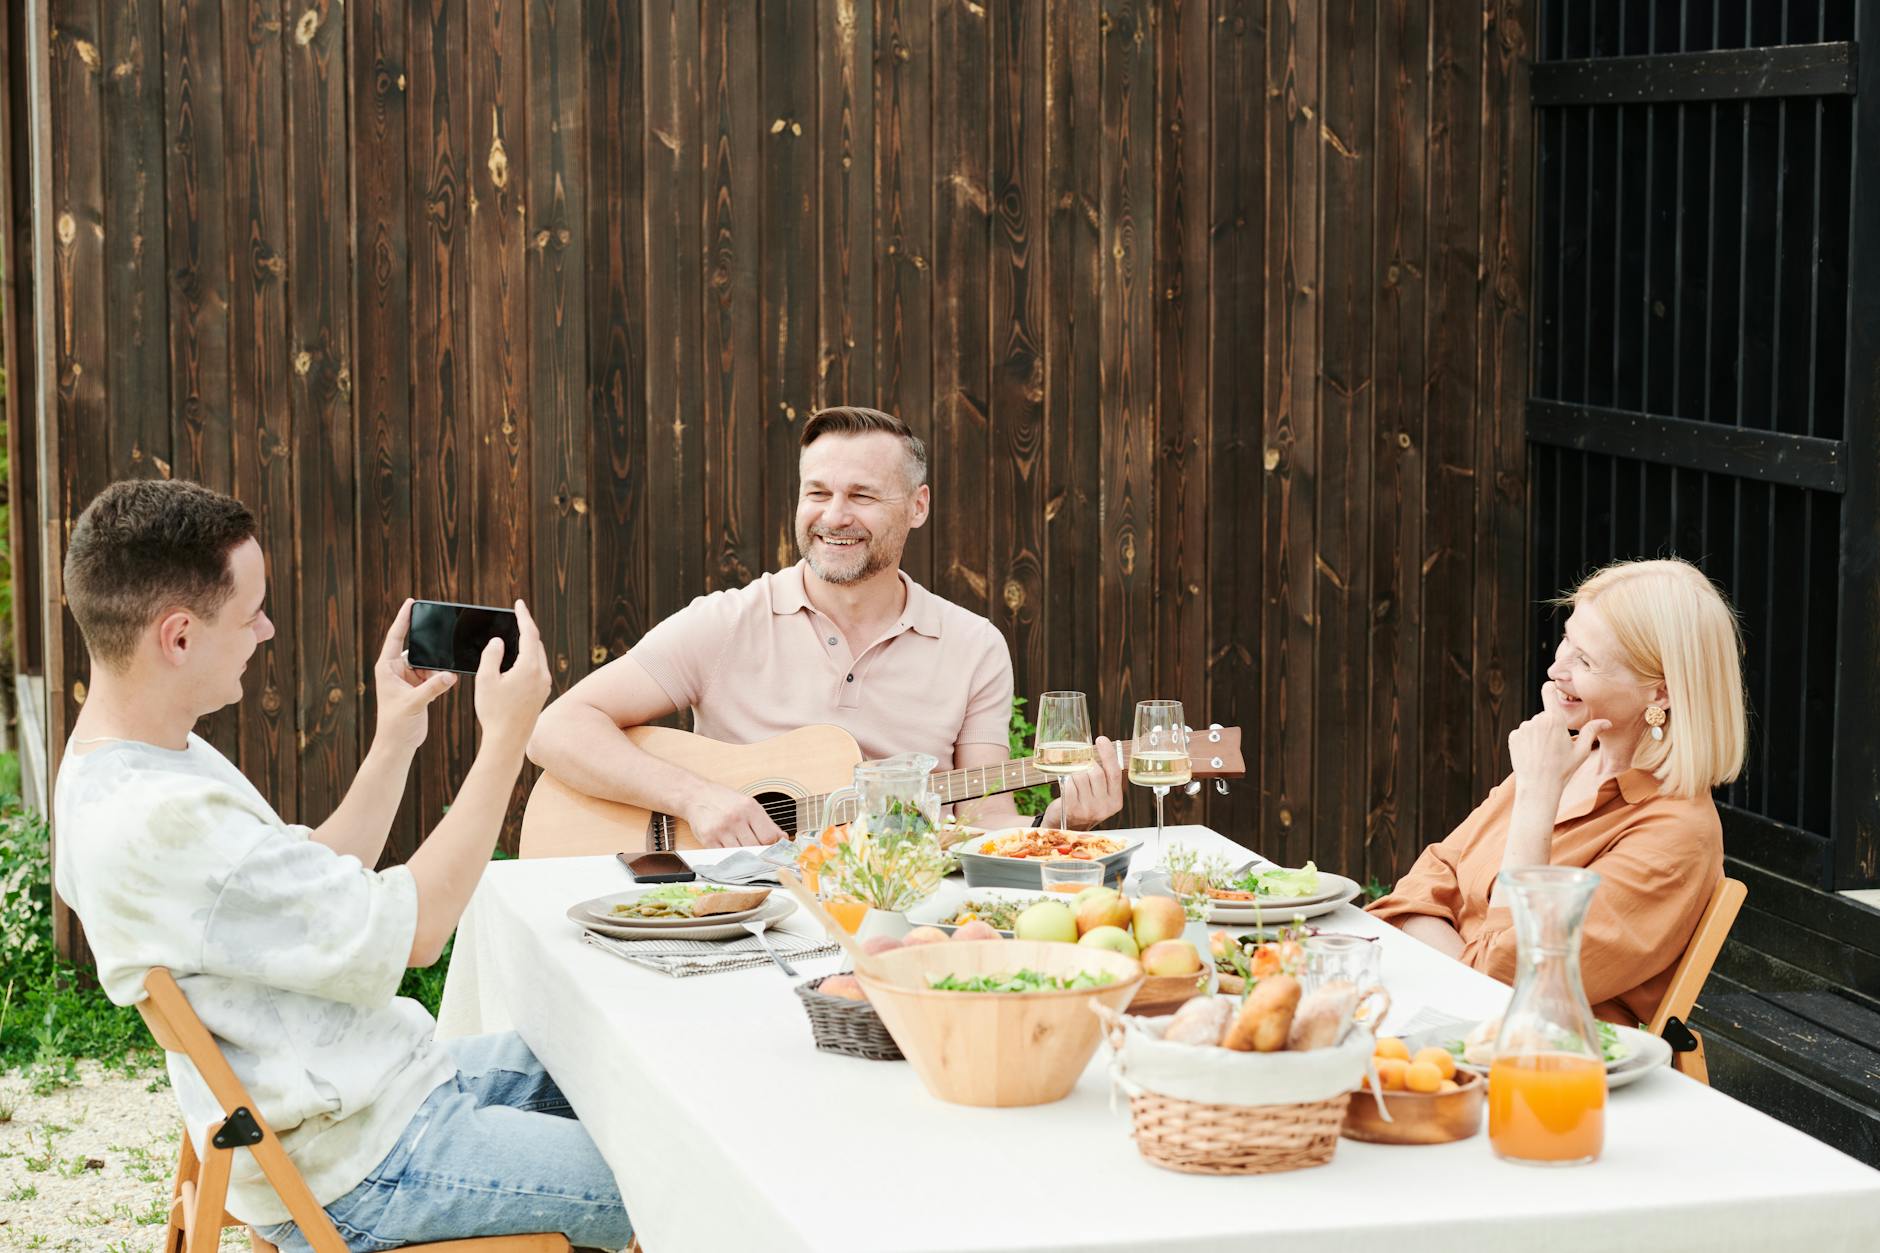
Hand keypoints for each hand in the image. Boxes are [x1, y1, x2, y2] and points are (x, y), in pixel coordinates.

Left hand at [372, 599, 456, 751]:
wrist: (397, 745)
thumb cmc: (395, 725)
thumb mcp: (414, 704)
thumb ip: (433, 688)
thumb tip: (451, 675)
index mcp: (387, 668)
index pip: (396, 637)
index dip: (403, 619)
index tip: (411, 602)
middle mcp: (396, 670)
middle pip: (416, 648)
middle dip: (430, 646)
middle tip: (441, 639)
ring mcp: (408, 679)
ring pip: (428, 662)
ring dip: (438, 666)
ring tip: (442, 673)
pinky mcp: (419, 688)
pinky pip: (434, 675)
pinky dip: (442, 676)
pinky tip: (449, 679)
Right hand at [472, 600, 551, 749]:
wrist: (508, 742)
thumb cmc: (494, 712)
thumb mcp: (486, 680)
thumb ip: (491, 656)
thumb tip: (497, 641)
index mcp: (529, 667)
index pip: (529, 633)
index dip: (523, 616)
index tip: (519, 603)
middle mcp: (542, 674)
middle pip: (536, 644)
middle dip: (525, 629)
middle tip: (515, 618)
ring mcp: (544, 685)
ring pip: (538, 657)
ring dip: (527, 645)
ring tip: (514, 637)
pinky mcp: (541, 694)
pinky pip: (537, 669)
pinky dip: (528, 659)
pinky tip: (517, 662)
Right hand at [685, 786, 787, 847]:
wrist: (697, 796)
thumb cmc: (725, 801)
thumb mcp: (749, 805)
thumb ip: (767, 823)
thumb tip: (783, 840)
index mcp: (749, 808)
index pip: (769, 837)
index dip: (774, 847)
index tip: (774, 851)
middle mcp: (735, 818)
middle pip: (756, 847)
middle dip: (760, 853)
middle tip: (761, 854)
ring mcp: (721, 829)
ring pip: (742, 854)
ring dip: (746, 857)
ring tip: (746, 853)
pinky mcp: (708, 839)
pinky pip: (725, 856)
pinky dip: (731, 857)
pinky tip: (733, 852)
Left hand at [1048, 736, 1125, 829]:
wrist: (1067, 827)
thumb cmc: (1084, 805)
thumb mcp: (1100, 795)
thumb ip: (1104, 777)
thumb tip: (1101, 747)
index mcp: (1115, 801)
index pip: (1114, 773)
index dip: (1108, 754)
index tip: (1101, 739)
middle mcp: (1104, 807)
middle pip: (1096, 772)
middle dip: (1087, 764)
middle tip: (1081, 764)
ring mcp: (1088, 809)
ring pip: (1081, 776)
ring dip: (1075, 771)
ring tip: (1073, 776)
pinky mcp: (1072, 809)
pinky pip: (1070, 784)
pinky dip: (1067, 780)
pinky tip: (1067, 784)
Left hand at [1507, 682, 1609, 799]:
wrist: (1539, 786)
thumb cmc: (1563, 769)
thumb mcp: (1581, 751)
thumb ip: (1592, 731)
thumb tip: (1607, 722)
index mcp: (1554, 719)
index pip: (1548, 691)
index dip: (1550, 689)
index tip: (1552, 689)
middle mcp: (1536, 720)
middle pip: (1544, 715)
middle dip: (1549, 726)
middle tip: (1554, 746)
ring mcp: (1523, 728)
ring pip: (1533, 726)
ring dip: (1538, 734)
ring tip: (1544, 753)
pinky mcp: (1513, 737)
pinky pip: (1522, 734)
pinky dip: (1527, 741)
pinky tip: (1533, 755)